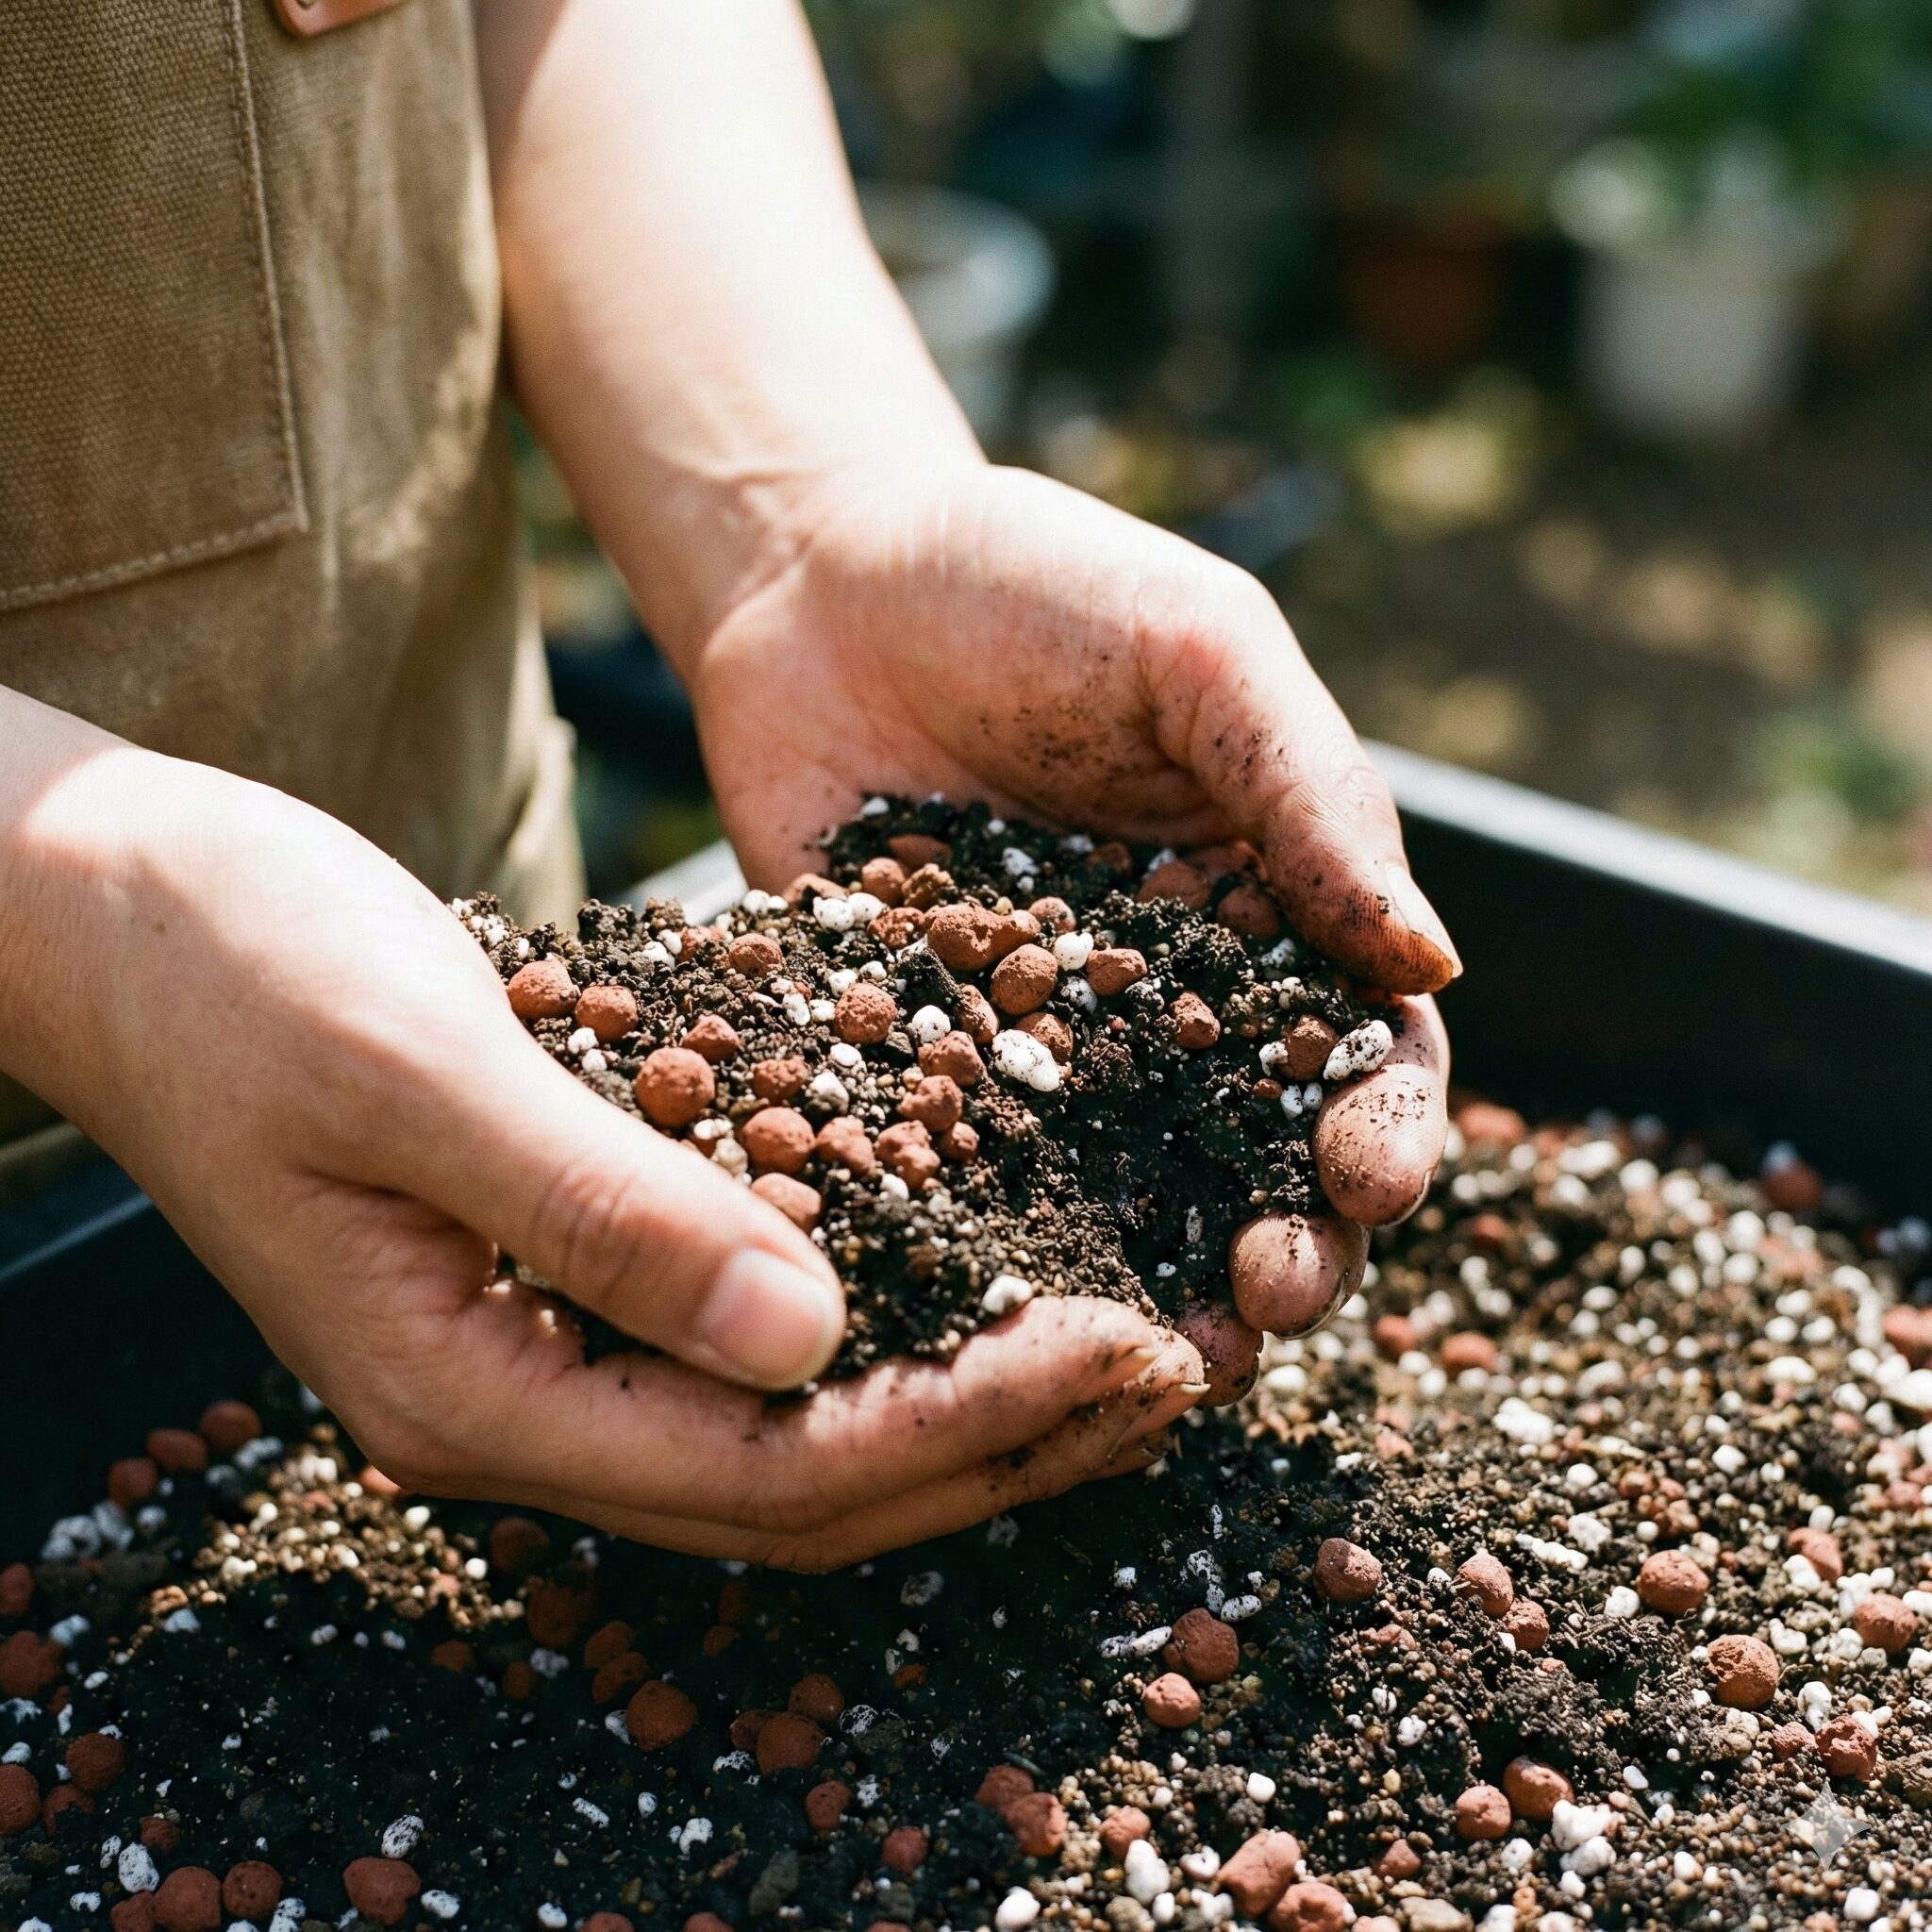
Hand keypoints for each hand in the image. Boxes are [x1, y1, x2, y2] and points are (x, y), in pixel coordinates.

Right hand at [0, 719, 1198, 1566]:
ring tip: (1120, 1334)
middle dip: (994, 1439)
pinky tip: (984, 1248)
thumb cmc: (233, 966)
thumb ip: (601, 1206)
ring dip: (959, 1391)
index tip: (1119, 1351)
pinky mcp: (559, 1257)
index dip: (956, 1428)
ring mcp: (534, 1338)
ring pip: (787, 1423)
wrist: (117, 909)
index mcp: (467, 1385)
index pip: (761, 1472)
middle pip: (797, 1486)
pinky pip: (747, 1324)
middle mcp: (513, 1395)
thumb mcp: (415, 1067)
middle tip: (1170, 1365)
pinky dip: (881, 1304)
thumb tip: (811, 1337)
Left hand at [687, 459, 1454, 1331]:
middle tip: (1267, 1302)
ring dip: (1149, 1285)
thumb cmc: (1033, 585)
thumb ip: (1310, 797)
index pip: (1357, 1051)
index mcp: (1266, 913)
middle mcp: (1164, 1004)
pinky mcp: (909, 1060)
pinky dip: (976, 1242)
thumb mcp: (1197, 653)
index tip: (1365, 1182)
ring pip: (1114, 1198)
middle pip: (1250, 1157)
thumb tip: (1432, 966)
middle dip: (1282, 1241)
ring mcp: (1033, 1045)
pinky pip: (951, 1169)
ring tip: (1157, 1358)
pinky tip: (983, 1305)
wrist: (819, 577)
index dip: (1378, 1127)